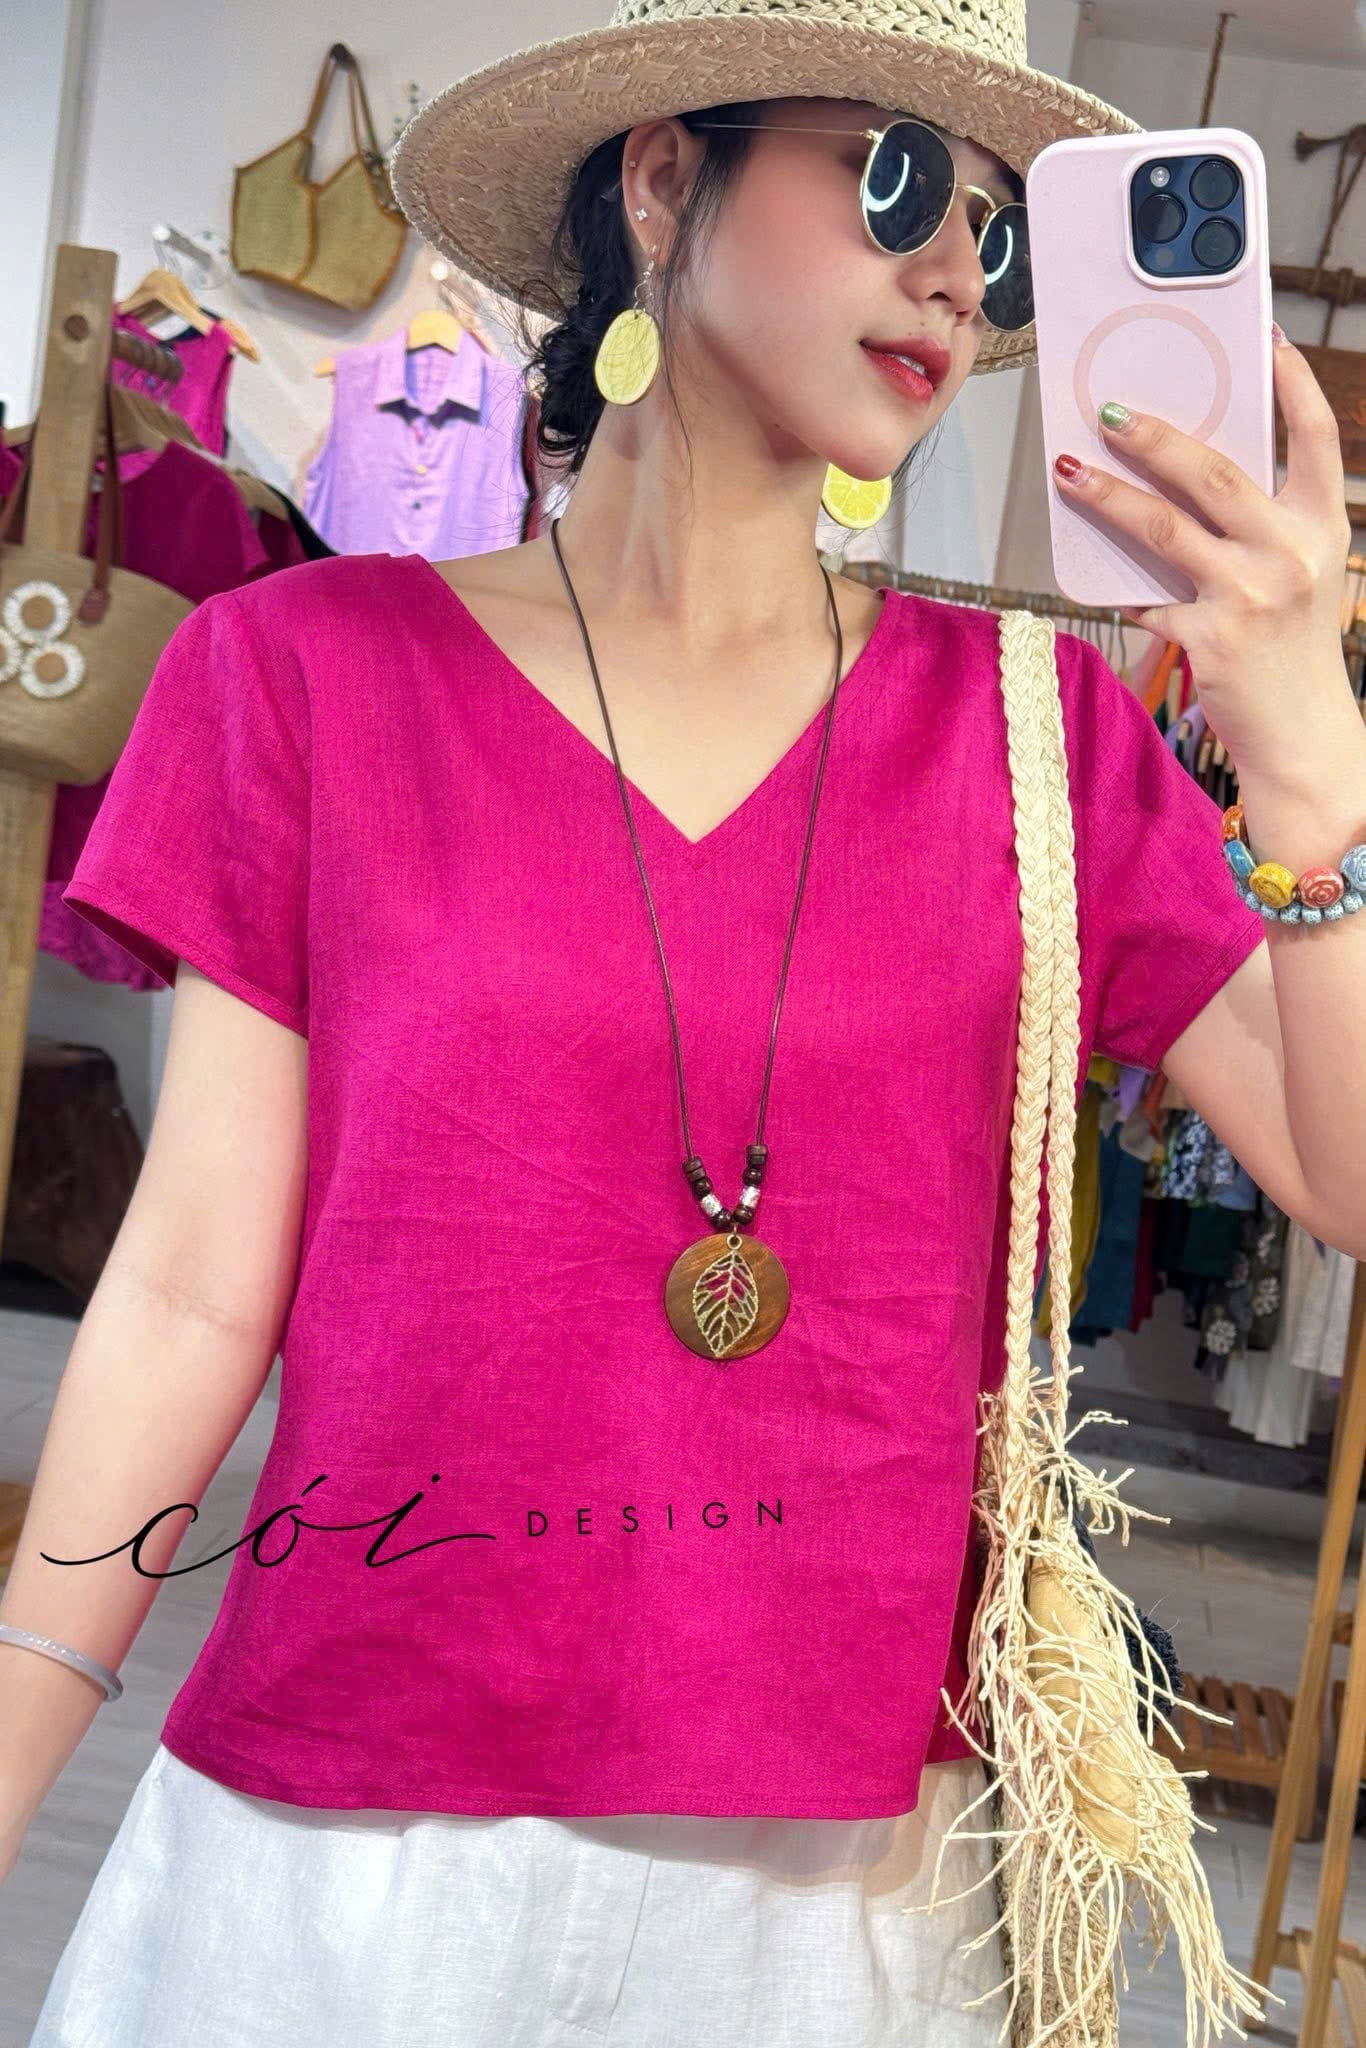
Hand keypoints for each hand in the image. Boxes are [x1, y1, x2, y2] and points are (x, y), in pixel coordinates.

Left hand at [1051, 331, 1354, 778]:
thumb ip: (1259, 527)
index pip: (1315, 436)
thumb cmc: (1293, 646)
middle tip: (1107, 411)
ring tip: (1069, 472)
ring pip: (1164, 527)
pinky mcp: (1211, 635)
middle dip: (1154, 437)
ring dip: (1109, 495)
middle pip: (1214, 471)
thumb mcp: (1299, 573)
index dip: (1293, 384)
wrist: (1302, 733)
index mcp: (1323, 524)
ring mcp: (1251, 593)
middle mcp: (1292, 551)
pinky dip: (1120, 592)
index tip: (1267, 340)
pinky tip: (1091, 582)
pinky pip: (1148, 600)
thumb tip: (1183, 480)